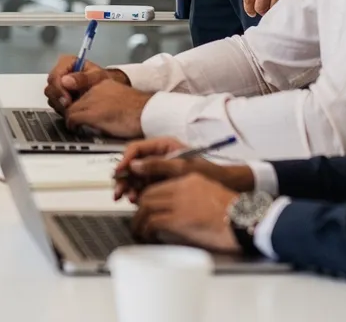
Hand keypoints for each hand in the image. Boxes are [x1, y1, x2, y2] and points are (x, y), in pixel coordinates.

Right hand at [43, 54, 118, 110]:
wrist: (105, 88)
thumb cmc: (101, 80)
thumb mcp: (96, 76)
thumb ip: (82, 78)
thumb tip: (65, 81)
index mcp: (67, 62)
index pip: (55, 75)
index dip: (58, 88)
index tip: (67, 100)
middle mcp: (59, 71)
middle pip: (50, 86)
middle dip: (58, 97)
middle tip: (68, 106)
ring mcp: (57, 82)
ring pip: (50, 94)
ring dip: (59, 103)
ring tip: (71, 106)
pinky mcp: (57, 93)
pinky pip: (53, 101)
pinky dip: (60, 106)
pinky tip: (70, 107)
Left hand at [61, 78, 150, 137]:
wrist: (149, 113)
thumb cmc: (141, 111)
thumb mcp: (121, 99)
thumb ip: (108, 101)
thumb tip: (102, 112)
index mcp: (104, 83)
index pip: (82, 89)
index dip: (78, 102)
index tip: (78, 110)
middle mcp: (96, 88)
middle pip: (74, 98)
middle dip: (72, 110)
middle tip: (74, 121)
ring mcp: (93, 100)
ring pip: (70, 108)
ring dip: (71, 118)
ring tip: (75, 126)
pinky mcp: (93, 113)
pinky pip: (72, 117)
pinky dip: (72, 125)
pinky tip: (76, 129)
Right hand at [113, 137, 252, 201]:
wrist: (226, 186)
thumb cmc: (209, 173)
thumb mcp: (182, 168)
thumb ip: (157, 165)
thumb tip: (135, 165)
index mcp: (164, 146)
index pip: (136, 149)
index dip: (125, 160)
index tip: (120, 172)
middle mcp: (159, 156)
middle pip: (134, 164)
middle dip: (125, 178)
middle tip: (119, 191)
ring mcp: (160, 170)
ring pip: (137, 177)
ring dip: (130, 187)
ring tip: (129, 198)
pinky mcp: (162, 183)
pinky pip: (144, 187)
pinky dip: (139, 193)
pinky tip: (137, 200)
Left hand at [132, 174, 241, 253]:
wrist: (246, 220)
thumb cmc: (235, 213)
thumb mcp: (211, 195)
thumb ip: (193, 197)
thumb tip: (179, 210)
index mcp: (191, 179)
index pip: (160, 185)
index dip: (148, 198)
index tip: (145, 208)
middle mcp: (182, 187)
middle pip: (149, 194)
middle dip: (139, 209)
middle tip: (139, 221)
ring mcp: (180, 202)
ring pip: (146, 207)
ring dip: (139, 221)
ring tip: (140, 231)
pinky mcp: (179, 218)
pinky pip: (153, 222)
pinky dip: (146, 230)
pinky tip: (148, 236)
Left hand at [242, 0, 310, 17]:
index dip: (248, 8)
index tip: (250, 12)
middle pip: (259, 6)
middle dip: (260, 11)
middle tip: (263, 11)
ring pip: (272, 8)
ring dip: (272, 10)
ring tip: (274, 9)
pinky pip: (284, 3)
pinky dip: (283, 6)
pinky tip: (284, 5)